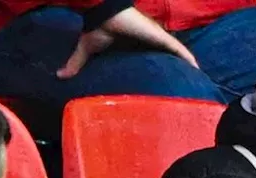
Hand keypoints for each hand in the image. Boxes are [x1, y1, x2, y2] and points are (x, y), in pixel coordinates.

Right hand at [57, 7, 197, 78]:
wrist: (102, 12)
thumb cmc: (98, 27)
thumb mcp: (88, 49)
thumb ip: (77, 63)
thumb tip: (58, 76)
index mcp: (135, 47)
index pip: (151, 59)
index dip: (159, 70)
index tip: (164, 86)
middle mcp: (149, 43)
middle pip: (167, 58)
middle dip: (176, 70)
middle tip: (185, 87)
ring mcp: (156, 39)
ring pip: (176, 54)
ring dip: (186, 65)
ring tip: (197, 80)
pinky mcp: (159, 36)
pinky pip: (177, 48)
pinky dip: (187, 57)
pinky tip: (197, 68)